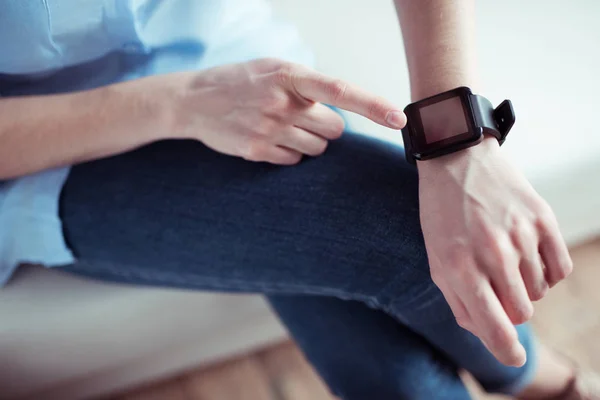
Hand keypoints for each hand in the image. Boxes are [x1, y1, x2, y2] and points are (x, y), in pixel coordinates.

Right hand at [162, 58, 405, 163]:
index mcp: (289, 75)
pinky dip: (288, 153)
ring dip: (308, 141)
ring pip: (317, 148)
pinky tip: (268, 138)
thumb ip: (307, 85)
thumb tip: (343, 111)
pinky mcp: (257, 151)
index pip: (341, 91)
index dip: (373, 106)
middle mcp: (281, 103)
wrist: (192, 101)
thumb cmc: (241, 81)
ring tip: (280, 126)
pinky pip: (294, 161)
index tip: (399, 119)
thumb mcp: (273, 68)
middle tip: (304, 117)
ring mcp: (268, 129)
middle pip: (335, 130)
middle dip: (327, 126)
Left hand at [417, 137, 572, 366]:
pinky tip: (527, 254)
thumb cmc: (442, 214)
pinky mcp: (543, 219)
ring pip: (540, 292)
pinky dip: (546, 271)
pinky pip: (561, 270)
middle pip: (522, 313)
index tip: (513, 356)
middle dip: (509, 307)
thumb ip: (459, 301)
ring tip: (504, 259)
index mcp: (460, 269)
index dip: (507, 351)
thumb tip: (488, 333)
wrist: (457, 159)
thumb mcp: (436, 259)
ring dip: (525, 286)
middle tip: (494, 284)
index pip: (496, 328)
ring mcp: (522, 236)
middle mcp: (493, 255)